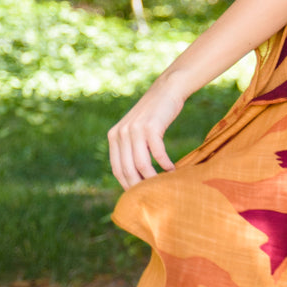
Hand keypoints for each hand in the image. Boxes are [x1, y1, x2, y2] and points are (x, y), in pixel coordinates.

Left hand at [108, 73, 186, 189]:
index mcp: (114, 136)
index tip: (140, 195)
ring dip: (153, 178)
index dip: (127, 185)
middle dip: (140, 186)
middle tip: (154, 195)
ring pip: (141, 164)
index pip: (117, 169)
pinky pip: (157, 153)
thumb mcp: (136, 130)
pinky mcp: (150, 127)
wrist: (166, 91)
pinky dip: (165, 164)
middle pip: (128, 170)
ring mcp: (134, 130)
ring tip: (164, 184)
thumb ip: (131, 149)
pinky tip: (173, 169)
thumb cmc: (154, 115)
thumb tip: (135, 177)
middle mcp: (120, 134)